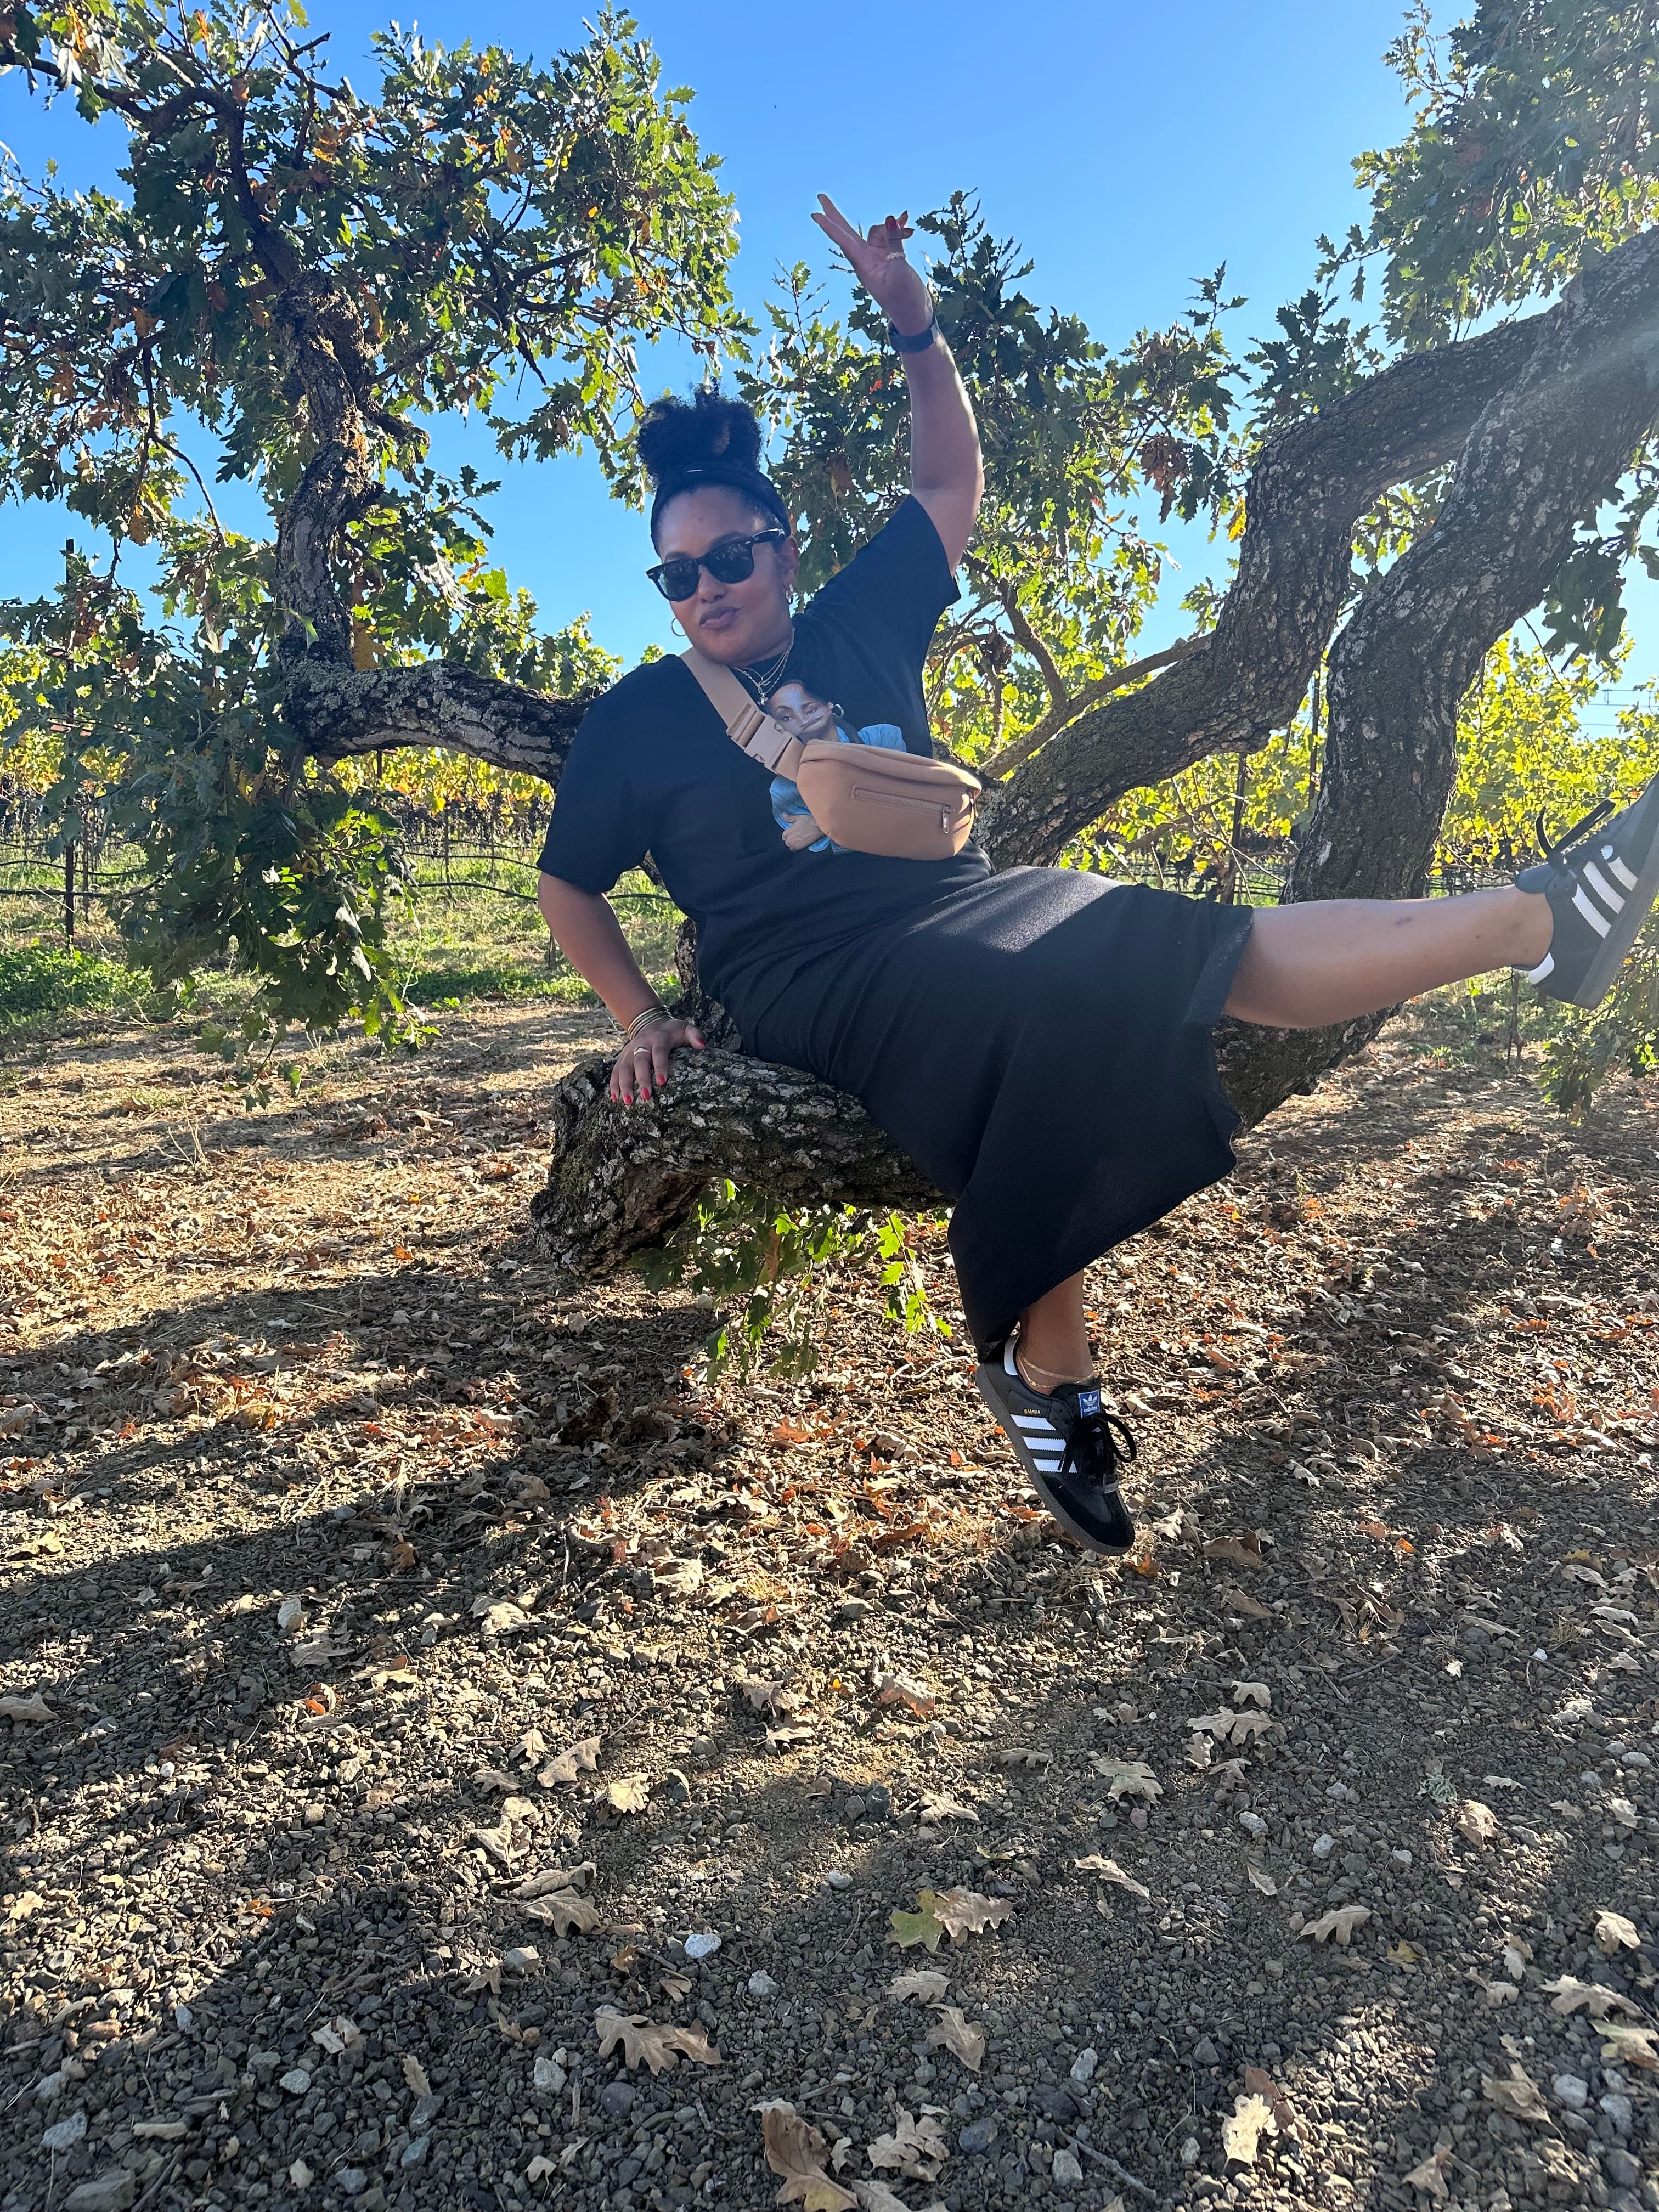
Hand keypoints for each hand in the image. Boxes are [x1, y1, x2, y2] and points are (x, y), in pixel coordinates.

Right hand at [609, 1014, 704, 1106]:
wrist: (650, 1022)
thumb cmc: (672, 1031)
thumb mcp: (686, 1028)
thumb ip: (695, 1035)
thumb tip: (702, 1046)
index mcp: (659, 1038)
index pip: (659, 1052)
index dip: (660, 1066)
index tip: (662, 1082)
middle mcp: (641, 1044)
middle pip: (639, 1061)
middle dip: (641, 1079)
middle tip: (646, 1096)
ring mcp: (629, 1051)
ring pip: (623, 1067)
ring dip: (624, 1085)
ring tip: (628, 1101)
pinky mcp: (622, 1057)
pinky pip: (615, 1071)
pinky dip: (613, 1085)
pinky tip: (615, 1099)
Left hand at [780, 810, 821, 850]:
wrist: (818, 827)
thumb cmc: (809, 821)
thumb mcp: (798, 817)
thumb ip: (789, 818)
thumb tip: (783, 815)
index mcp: (787, 832)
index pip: (784, 836)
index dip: (789, 834)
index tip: (793, 833)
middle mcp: (789, 839)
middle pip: (787, 842)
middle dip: (791, 839)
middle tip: (798, 836)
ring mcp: (794, 844)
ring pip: (791, 846)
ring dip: (794, 844)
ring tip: (800, 840)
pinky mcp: (800, 848)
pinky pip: (795, 850)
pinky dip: (797, 847)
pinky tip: (802, 843)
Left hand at [811, 194, 931, 333]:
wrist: (915, 316)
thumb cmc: (905, 300)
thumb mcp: (900, 270)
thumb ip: (894, 243)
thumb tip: (889, 219)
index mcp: (863, 266)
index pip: (844, 241)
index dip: (831, 227)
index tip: (815, 214)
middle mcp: (866, 260)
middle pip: (847, 233)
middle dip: (835, 215)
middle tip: (820, 197)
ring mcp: (877, 257)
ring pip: (878, 230)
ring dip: (893, 225)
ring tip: (909, 226)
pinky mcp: (889, 256)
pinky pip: (891, 235)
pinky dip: (899, 229)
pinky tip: (909, 226)